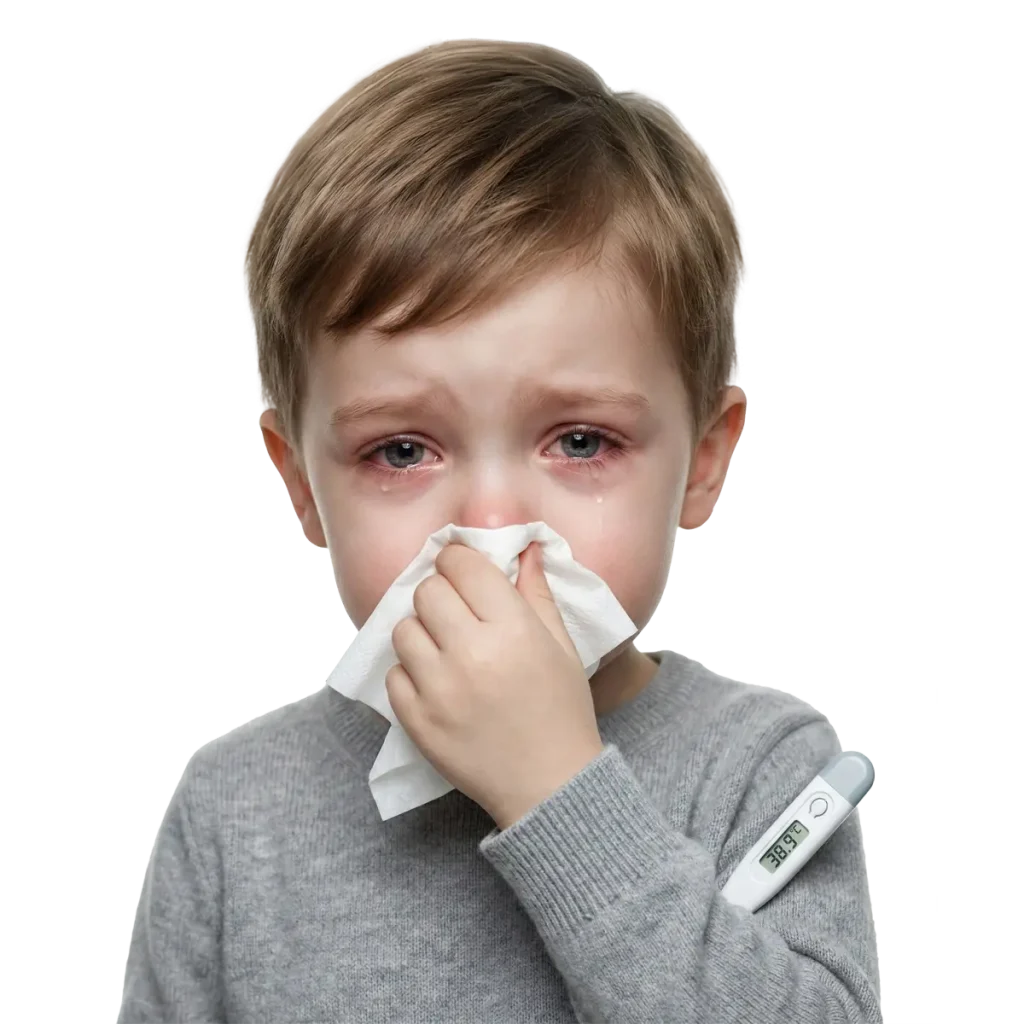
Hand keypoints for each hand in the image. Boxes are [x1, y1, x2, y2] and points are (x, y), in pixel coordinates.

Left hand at [386, 541, 604, 828]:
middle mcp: (471, 653)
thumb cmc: (562, 710)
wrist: (550, 786)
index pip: (462, 565)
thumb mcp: (562, 646)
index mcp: (512, 628)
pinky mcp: (417, 720)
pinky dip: (411, 673)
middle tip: (457, 612)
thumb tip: (524, 547)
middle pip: (428, 591)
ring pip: (403, 629)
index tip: (463, 571)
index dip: (458, 561)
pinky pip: (394, 674)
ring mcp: (439, 689)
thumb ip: (537, 592)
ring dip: (422, 631)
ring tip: (444, 648)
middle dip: (441, 593)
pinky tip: (437, 682)